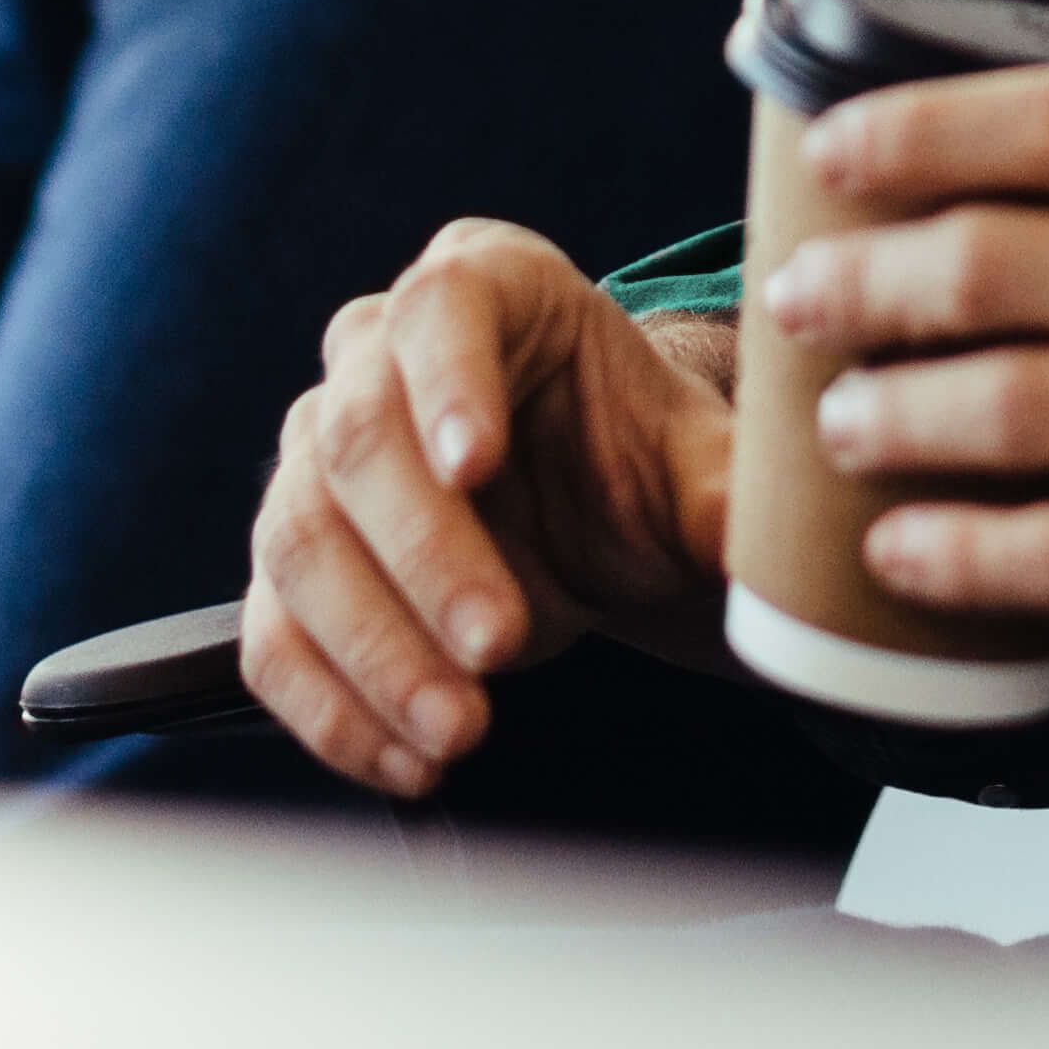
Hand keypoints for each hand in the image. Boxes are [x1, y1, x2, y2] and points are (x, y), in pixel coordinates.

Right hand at [235, 223, 744, 797]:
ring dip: (374, 647)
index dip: (449, 385)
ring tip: (459, 732)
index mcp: (482, 286)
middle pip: (356, 436)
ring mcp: (314, 458)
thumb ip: (725, 496)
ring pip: (301, 539)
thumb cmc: (632, 462)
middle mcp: (373, 355)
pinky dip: (327, 707)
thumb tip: (776, 555)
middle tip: (499, 646)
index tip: (478, 466)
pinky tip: (404, 763)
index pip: (440, 309)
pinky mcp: (291, 563)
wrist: (585, 520)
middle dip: (425, 553)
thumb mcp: (692, 466)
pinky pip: (272, 631)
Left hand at [770, 73, 1048, 765]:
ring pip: (1014, 406)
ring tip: (842, 425)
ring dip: (892, 417)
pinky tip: (906, 554)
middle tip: (801, 303)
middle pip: (1001, 262)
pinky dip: (962, 552)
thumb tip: (990, 186)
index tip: (835, 155)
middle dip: (865, 284)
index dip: (918, 128)